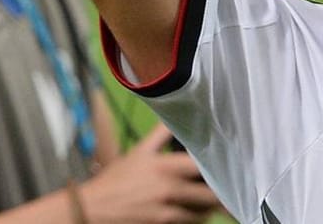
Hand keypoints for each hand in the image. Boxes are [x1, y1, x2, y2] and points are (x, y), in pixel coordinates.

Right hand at [78, 125, 221, 222]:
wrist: (93, 209)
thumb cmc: (115, 181)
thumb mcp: (137, 153)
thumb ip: (160, 134)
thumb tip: (174, 109)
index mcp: (165, 166)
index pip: (204, 165)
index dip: (220, 166)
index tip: (229, 164)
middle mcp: (169, 188)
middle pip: (210, 192)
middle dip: (220, 191)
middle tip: (229, 188)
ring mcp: (167, 211)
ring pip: (203, 211)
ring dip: (210, 207)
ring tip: (215, 201)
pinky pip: (190, 223)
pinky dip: (196, 218)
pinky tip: (196, 212)